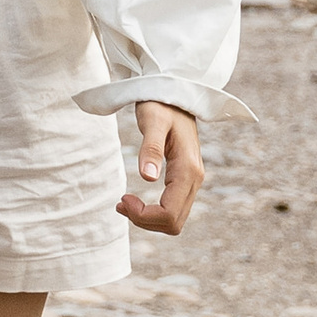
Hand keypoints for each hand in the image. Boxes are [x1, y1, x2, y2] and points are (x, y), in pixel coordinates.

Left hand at [119, 101, 202, 235]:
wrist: (175, 93)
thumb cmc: (161, 105)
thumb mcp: (152, 121)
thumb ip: (151, 148)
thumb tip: (147, 178)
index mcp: (188, 170)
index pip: (170, 214)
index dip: (144, 216)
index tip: (122, 199)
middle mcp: (195, 179)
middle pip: (174, 223)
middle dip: (145, 220)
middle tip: (121, 204)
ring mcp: (192, 181)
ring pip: (175, 220)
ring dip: (149, 219)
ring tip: (124, 203)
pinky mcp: (186, 180)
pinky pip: (173, 209)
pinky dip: (154, 212)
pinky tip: (136, 200)